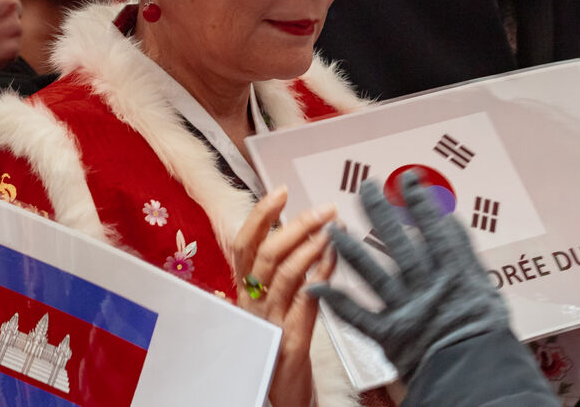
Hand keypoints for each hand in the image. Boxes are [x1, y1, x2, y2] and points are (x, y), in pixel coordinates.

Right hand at [232, 186, 336, 406]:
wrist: (279, 388)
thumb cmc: (277, 339)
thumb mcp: (269, 300)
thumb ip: (275, 269)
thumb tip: (292, 229)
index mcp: (244, 288)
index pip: (244, 243)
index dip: (261, 215)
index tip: (281, 192)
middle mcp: (252, 301)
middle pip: (266, 254)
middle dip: (296, 225)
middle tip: (324, 210)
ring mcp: (271, 319)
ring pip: (285, 274)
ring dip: (311, 246)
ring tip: (334, 230)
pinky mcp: (292, 336)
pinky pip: (307, 299)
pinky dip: (322, 274)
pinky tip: (336, 258)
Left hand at [310, 174, 509, 381]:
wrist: (478, 374)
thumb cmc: (484, 336)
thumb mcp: (486, 289)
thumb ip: (465, 255)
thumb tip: (451, 222)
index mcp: (453, 274)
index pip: (432, 228)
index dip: (418, 201)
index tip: (407, 179)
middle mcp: (426, 286)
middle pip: (396, 241)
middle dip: (379, 210)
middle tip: (365, 187)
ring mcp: (406, 309)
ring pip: (372, 273)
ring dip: (350, 249)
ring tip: (333, 229)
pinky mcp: (390, 335)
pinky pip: (358, 316)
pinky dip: (336, 302)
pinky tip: (317, 287)